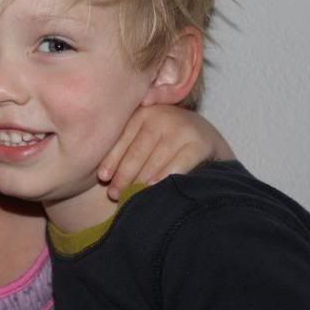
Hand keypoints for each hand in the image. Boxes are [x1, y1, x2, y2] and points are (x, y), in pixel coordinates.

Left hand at [98, 105, 234, 200]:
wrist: (206, 136)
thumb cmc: (164, 140)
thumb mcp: (145, 135)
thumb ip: (127, 146)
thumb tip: (103, 176)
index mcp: (143, 112)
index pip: (123, 139)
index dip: (111, 159)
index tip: (103, 178)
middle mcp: (161, 116)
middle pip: (137, 151)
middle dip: (124, 175)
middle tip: (114, 194)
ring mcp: (182, 128)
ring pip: (155, 159)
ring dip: (140, 180)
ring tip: (130, 197)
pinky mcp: (199, 142)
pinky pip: (179, 163)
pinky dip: (165, 176)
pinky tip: (154, 187)